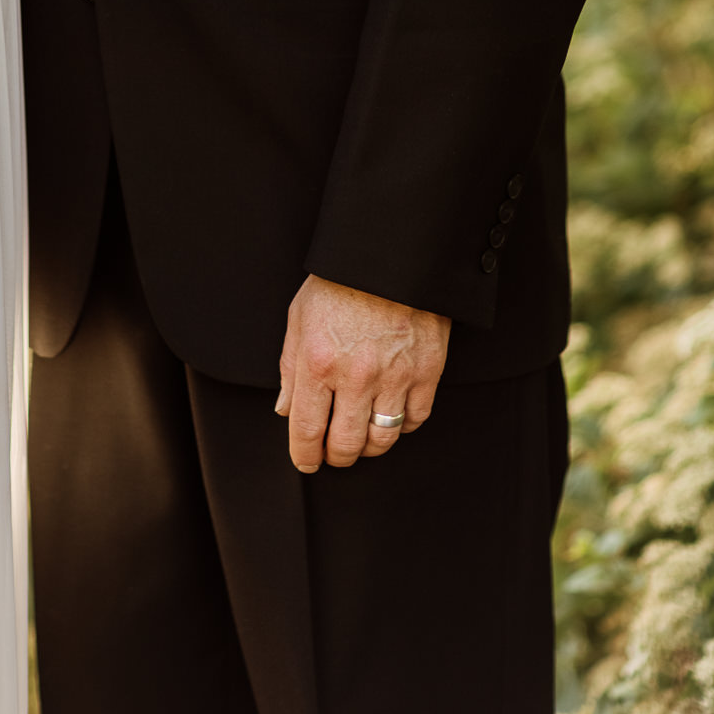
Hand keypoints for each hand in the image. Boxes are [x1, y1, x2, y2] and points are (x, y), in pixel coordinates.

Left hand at [275, 274, 450, 472]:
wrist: (391, 252)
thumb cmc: (341, 280)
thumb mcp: (300, 316)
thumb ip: (290, 367)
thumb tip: (286, 410)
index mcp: (317, 361)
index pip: (306, 429)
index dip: (303, 455)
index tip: (306, 460)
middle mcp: (355, 375)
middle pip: (345, 444)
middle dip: (335, 456)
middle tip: (333, 452)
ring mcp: (394, 376)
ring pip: (381, 440)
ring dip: (368, 446)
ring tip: (361, 436)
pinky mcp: (427, 371)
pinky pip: (414, 419)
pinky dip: (402, 425)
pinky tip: (391, 414)